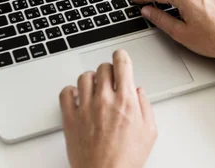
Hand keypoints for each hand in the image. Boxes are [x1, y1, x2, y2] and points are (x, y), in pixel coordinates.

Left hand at [59, 50, 156, 167]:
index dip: (121, 56)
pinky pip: (65, 93)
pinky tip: (77, 97)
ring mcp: (85, 107)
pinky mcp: (70, 118)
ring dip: (91, 79)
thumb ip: (145, 107)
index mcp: (126, 100)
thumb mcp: (149, 132)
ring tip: (94, 88)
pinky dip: (70, 91)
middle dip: (108, 71)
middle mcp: (104, 99)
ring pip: (84, 77)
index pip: (121, 63)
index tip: (120, 57)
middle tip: (110, 79)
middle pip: (103, 68)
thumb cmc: (126, 160)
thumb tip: (139, 92)